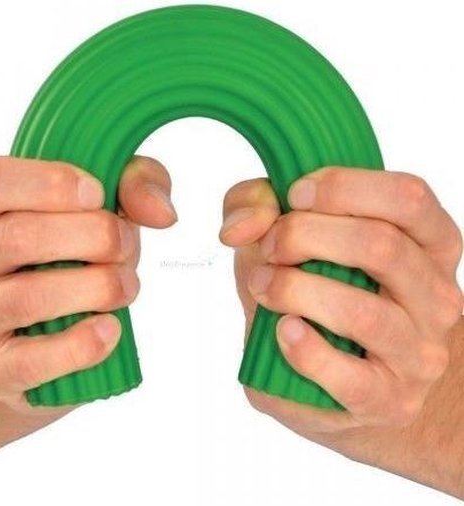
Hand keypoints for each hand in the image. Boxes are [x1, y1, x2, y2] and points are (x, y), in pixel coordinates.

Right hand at [0, 155, 176, 414]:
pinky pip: (32, 360)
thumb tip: (162, 213)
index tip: (98, 193)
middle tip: (127, 245)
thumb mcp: (91, 205)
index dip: (50, 184)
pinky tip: (110, 329)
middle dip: (93, 237)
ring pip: (26, 297)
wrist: (22, 338)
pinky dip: (81, 344)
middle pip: (15, 238)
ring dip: (96, 286)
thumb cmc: (57, 256)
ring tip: (126, 285)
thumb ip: (129, 185)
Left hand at [220, 167, 462, 439]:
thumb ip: (257, 206)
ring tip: (262, 285)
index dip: (343, 186)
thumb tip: (239, 227)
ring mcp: (417, 353)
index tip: (293, 195)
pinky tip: (283, 331)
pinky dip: (306, 350)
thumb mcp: (289, 237)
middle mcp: (435, 296)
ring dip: (295, 290)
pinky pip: (350, 376)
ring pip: (363, 312)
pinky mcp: (387, 400)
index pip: (408, 198)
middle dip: (304, 235)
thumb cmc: (319, 294)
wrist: (350, 380)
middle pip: (381, 246)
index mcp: (427, 245)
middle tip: (268, 246)